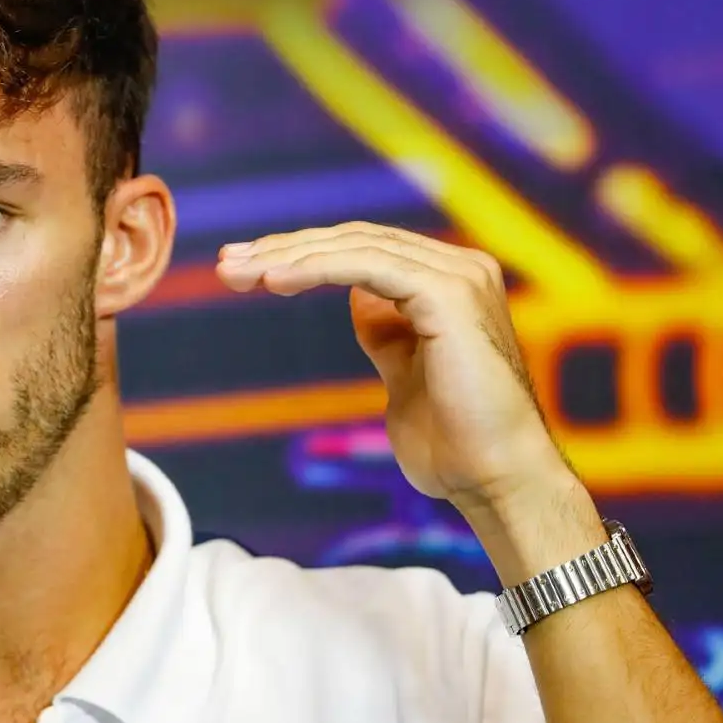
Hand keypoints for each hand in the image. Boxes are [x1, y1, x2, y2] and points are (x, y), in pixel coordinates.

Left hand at [216, 221, 572, 512]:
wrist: (496, 483)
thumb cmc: (455, 444)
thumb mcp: (406, 372)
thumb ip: (386, 332)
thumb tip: (357, 298)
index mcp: (450, 283)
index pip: (363, 249)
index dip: (301, 254)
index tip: (245, 270)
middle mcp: (460, 269)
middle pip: (354, 239)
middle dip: (282, 249)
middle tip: (226, 265)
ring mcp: (460, 277)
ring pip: (356, 246)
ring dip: (288, 255)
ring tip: (237, 273)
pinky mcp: (451, 295)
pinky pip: (369, 266)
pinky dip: (317, 268)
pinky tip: (274, 282)